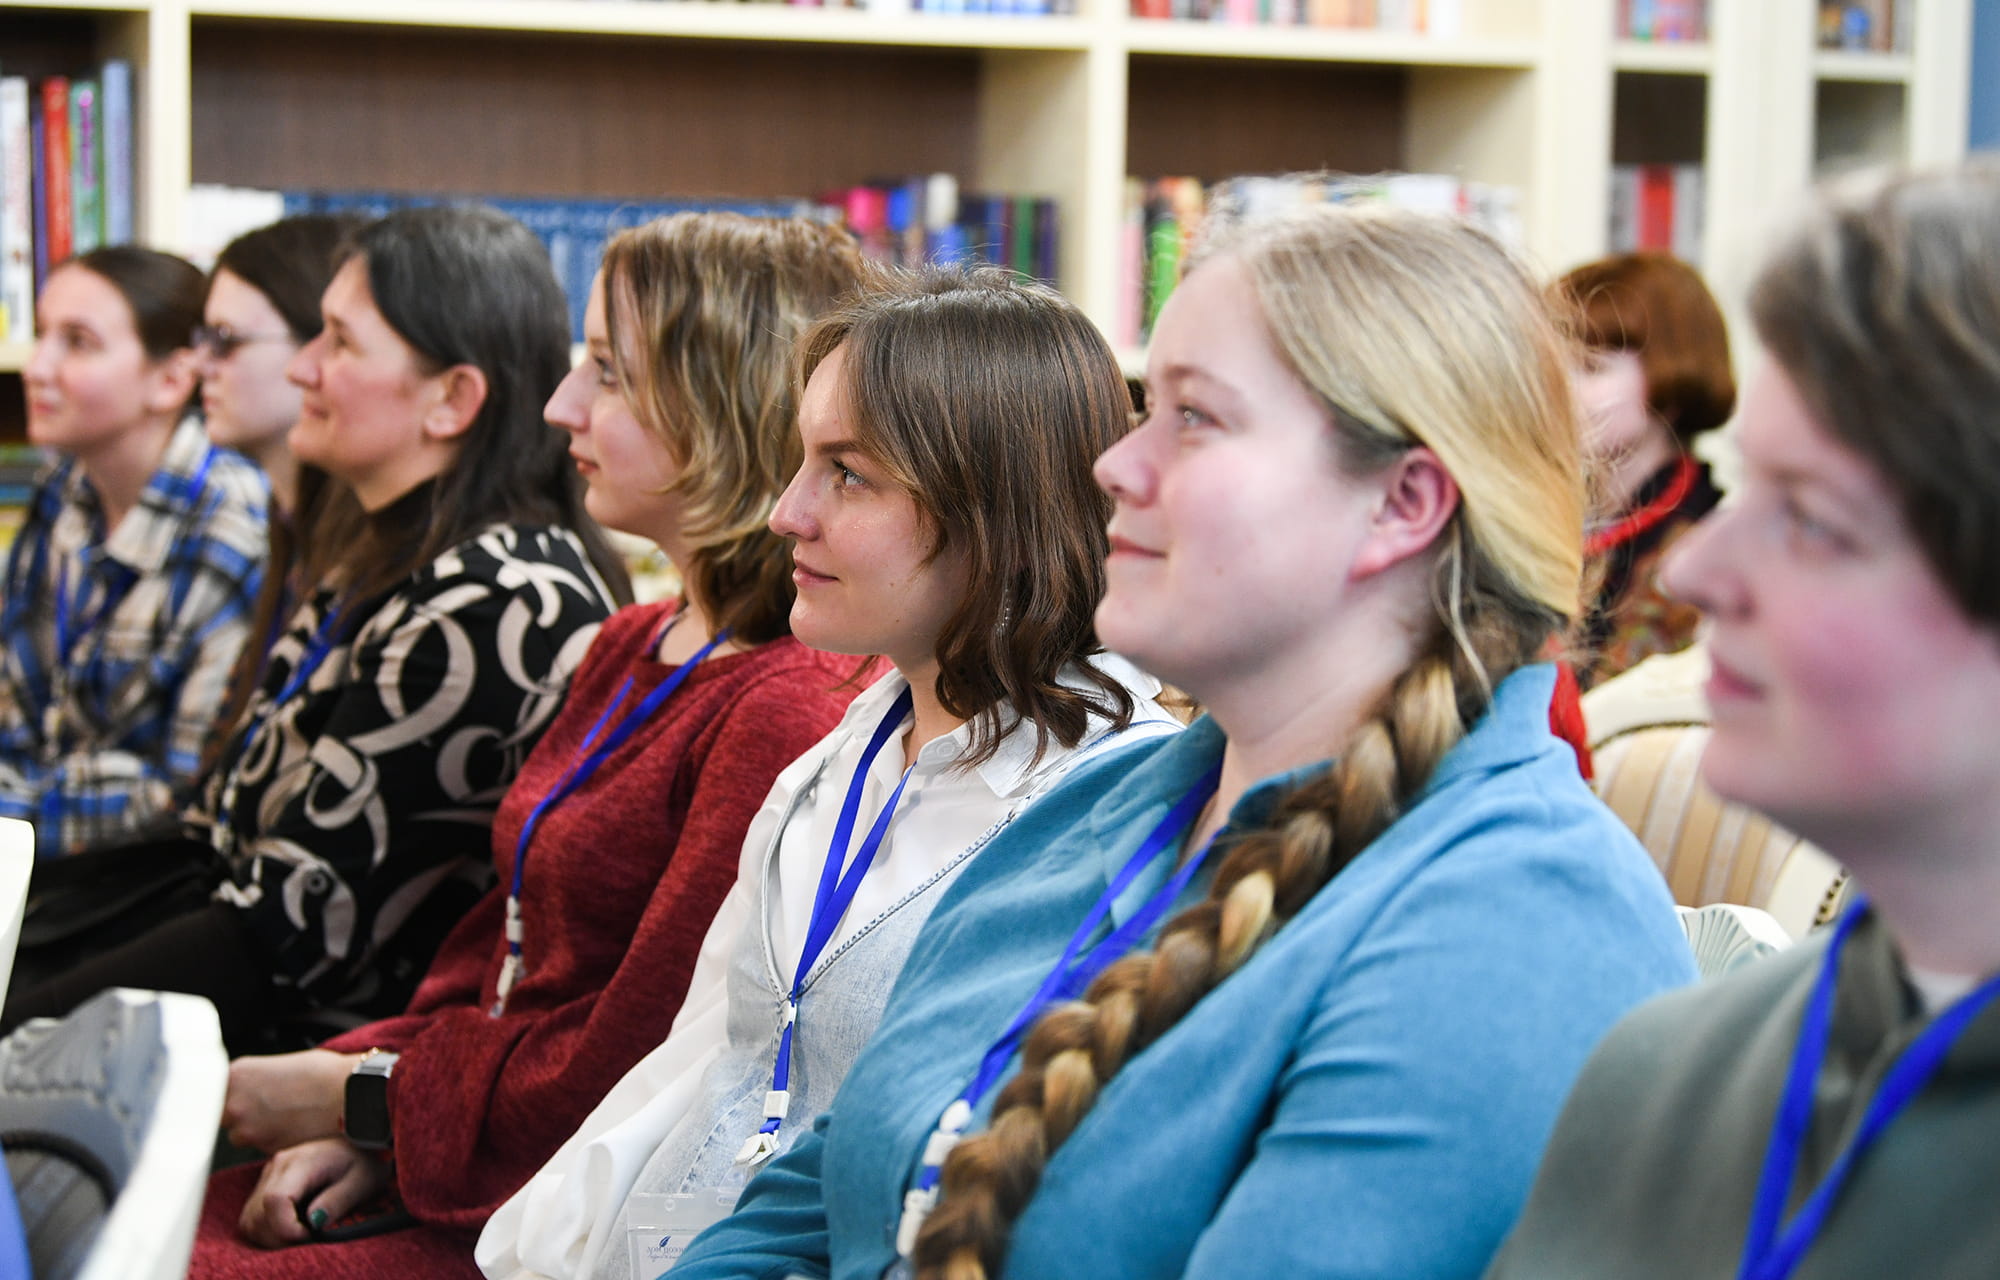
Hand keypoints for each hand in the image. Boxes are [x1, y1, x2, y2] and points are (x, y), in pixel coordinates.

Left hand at [223, 1050, 362, 1152]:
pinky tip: (297, 1129)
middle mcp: (234, 1103)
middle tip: (273, 1107)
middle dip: (244, 1114)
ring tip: (289, 1118)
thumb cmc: (327, 1074)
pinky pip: (263, 1149)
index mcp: (236, 1074)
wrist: (354, 1095)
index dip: (229, 1097)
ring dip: (259, 1131)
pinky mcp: (265, 1151)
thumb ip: (257, 1080)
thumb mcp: (283, 1064)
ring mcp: (247, 1130)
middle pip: (224, 1116)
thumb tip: (251, 1091)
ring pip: (243, 1136)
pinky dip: (275, 1143)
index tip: (244, 1099)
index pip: (212, 1091)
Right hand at [237, 1137, 389, 1248]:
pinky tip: (292, 1228)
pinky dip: (267, 1230)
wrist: (360, 1141)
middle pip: (258, 1214)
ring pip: (251, 1219)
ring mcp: (269, 1173)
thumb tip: (313, 1222)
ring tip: (302, 1234)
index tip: (310, 1234)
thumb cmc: (365, 1161)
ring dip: (271, 1236)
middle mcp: (278, 1165)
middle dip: (280, 1236)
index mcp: (301, 1161)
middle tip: (309, 1238)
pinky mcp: (266, 1183)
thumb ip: (338, 1201)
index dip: (287, 1227)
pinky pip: (253, 1216)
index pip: (275, 1200)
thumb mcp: (363, 1181)